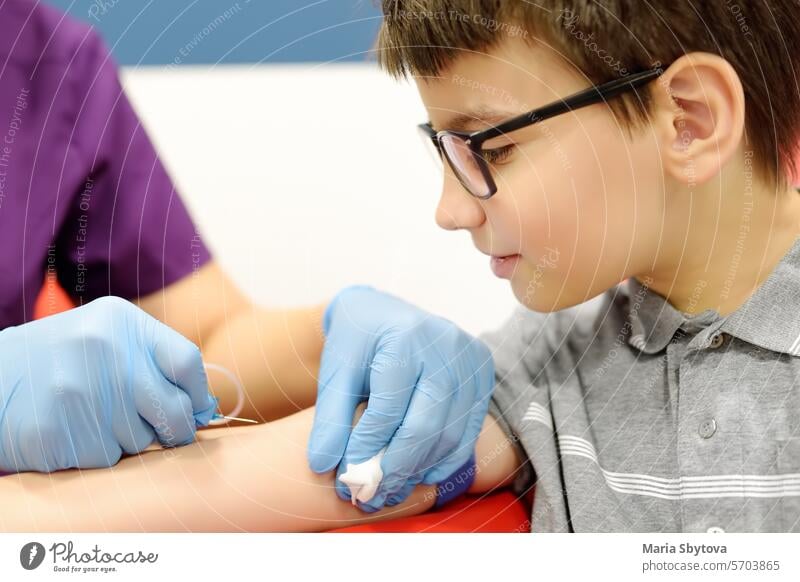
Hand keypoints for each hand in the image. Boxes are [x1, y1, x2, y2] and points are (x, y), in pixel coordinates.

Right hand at [0, 296, 217, 472]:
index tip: (193, 408)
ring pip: (142, 440)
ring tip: (98, 418)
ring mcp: (76, 391)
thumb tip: (204, 406)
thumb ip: (155, 360)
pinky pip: (108, 458)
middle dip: (176, 428)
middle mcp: (101, 350)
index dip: (196, 393)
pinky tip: (76, 432)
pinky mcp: (55, 431)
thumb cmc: (65, 360)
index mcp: (119, 321)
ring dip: (129, 439)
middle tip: (166, 432)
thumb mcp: (107, 336)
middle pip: (173, 408)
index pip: (186, 361)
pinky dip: (99, 453)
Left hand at [307, 285, 494, 510]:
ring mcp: (470, 360)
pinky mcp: (482, 375)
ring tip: (390, 490)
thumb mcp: (336, 371)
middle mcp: (445, 347)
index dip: (367, 448)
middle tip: (371, 496)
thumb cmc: (357, 339)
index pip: (388, 408)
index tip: (347, 478)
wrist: (382, 311)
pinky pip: (468, 430)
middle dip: (396, 468)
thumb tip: (323, 465)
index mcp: (405, 338)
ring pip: (450, 434)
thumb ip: (331, 418)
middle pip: (425, 426)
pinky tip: (420, 475)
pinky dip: (444, 459)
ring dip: (419, 470)